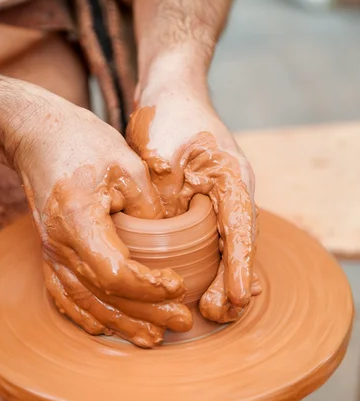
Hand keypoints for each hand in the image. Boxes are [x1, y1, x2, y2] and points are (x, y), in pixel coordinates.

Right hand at [12, 93, 191, 346]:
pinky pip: (64, 294)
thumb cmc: (85, 143)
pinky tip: (105, 328)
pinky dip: (86, 315)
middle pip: (102, 294)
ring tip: (152, 337)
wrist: (40, 136)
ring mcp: (50, 251)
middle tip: (181, 322)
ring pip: (83, 301)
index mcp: (77, 219)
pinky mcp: (49, 251)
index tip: (178, 285)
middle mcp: (58, 243)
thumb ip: (149, 209)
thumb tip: (169, 248)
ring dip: (119, 322)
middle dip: (145, 313)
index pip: (114, 271)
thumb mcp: (127, 165)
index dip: (148, 287)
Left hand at [127, 83, 260, 322]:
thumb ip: (165, 204)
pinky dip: (210, 258)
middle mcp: (234, 188)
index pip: (240, 230)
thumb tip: (163, 248)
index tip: (236, 298)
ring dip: (221, 274)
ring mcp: (221, 192)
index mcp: (232, 178)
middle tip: (217, 313)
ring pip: (227, 241)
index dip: (238, 267)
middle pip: (239, 242)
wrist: (168, 88)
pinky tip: (206, 282)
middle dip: (231, 280)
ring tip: (213, 310)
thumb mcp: (160, 161)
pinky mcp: (205, 195)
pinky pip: (212, 232)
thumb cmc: (166, 117)